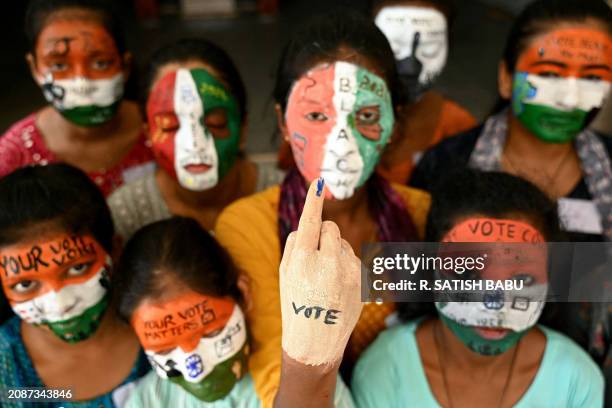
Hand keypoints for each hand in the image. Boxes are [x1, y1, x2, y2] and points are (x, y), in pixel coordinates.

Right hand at [279, 178, 361, 365]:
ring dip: (335, 252)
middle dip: (324, 235)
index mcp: (302, 261)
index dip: (313, 202)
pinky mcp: (362, 280)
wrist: (317, 341)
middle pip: (331, 228)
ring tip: (326, 280)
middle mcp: (327, 264)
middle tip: (316, 257)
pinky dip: (346, 267)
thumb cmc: (296, 304)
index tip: (318, 183)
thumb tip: (310, 225)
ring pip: (343, 243)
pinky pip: (353, 258)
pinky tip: (339, 288)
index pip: (309, 223)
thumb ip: (296, 247)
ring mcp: (348, 273)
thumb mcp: (285, 275)